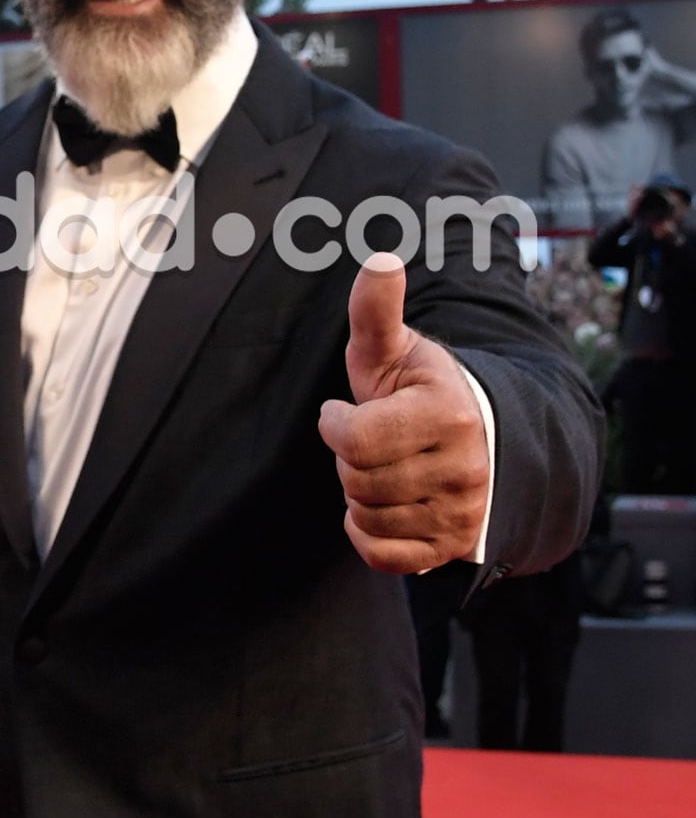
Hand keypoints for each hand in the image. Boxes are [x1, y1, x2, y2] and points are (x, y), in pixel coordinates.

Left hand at [318, 253, 489, 573]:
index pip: (355, 440)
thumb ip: (377, 311)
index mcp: (449, 414)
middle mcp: (463, 469)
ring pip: (367, 517)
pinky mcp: (451, 546)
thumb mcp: (397, 349)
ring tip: (383, 468)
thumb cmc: (423, 391)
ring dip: (359, 494)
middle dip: (349, 459)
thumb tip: (379, 261)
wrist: (482, 442)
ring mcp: (460, 513)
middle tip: (371, 442)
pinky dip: (367, 533)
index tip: (345, 410)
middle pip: (357, 480)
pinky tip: (381, 506)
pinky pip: (382, 556)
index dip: (335, 424)